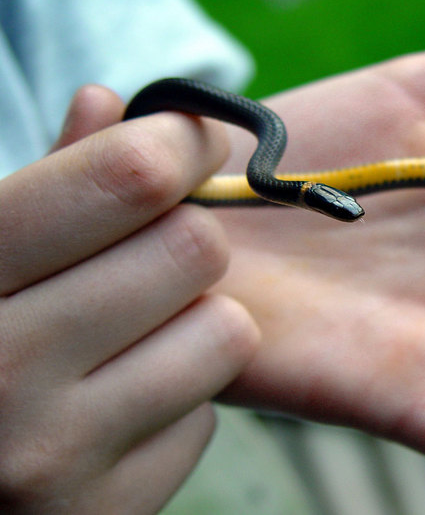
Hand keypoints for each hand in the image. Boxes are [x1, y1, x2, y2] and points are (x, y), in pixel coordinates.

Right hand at [0, 87, 259, 512]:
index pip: (127, 179)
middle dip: (187, 242)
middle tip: (152, 258)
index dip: (180, 145)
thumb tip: (108, 102)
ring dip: (196, 326)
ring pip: (225, 333)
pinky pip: (205, 418)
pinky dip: (178, 404)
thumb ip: (48, 181)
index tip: (191, 145)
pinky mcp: (104, 512)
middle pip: (195, 249)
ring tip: (134, 339)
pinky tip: (120, 407)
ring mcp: (51, 455)